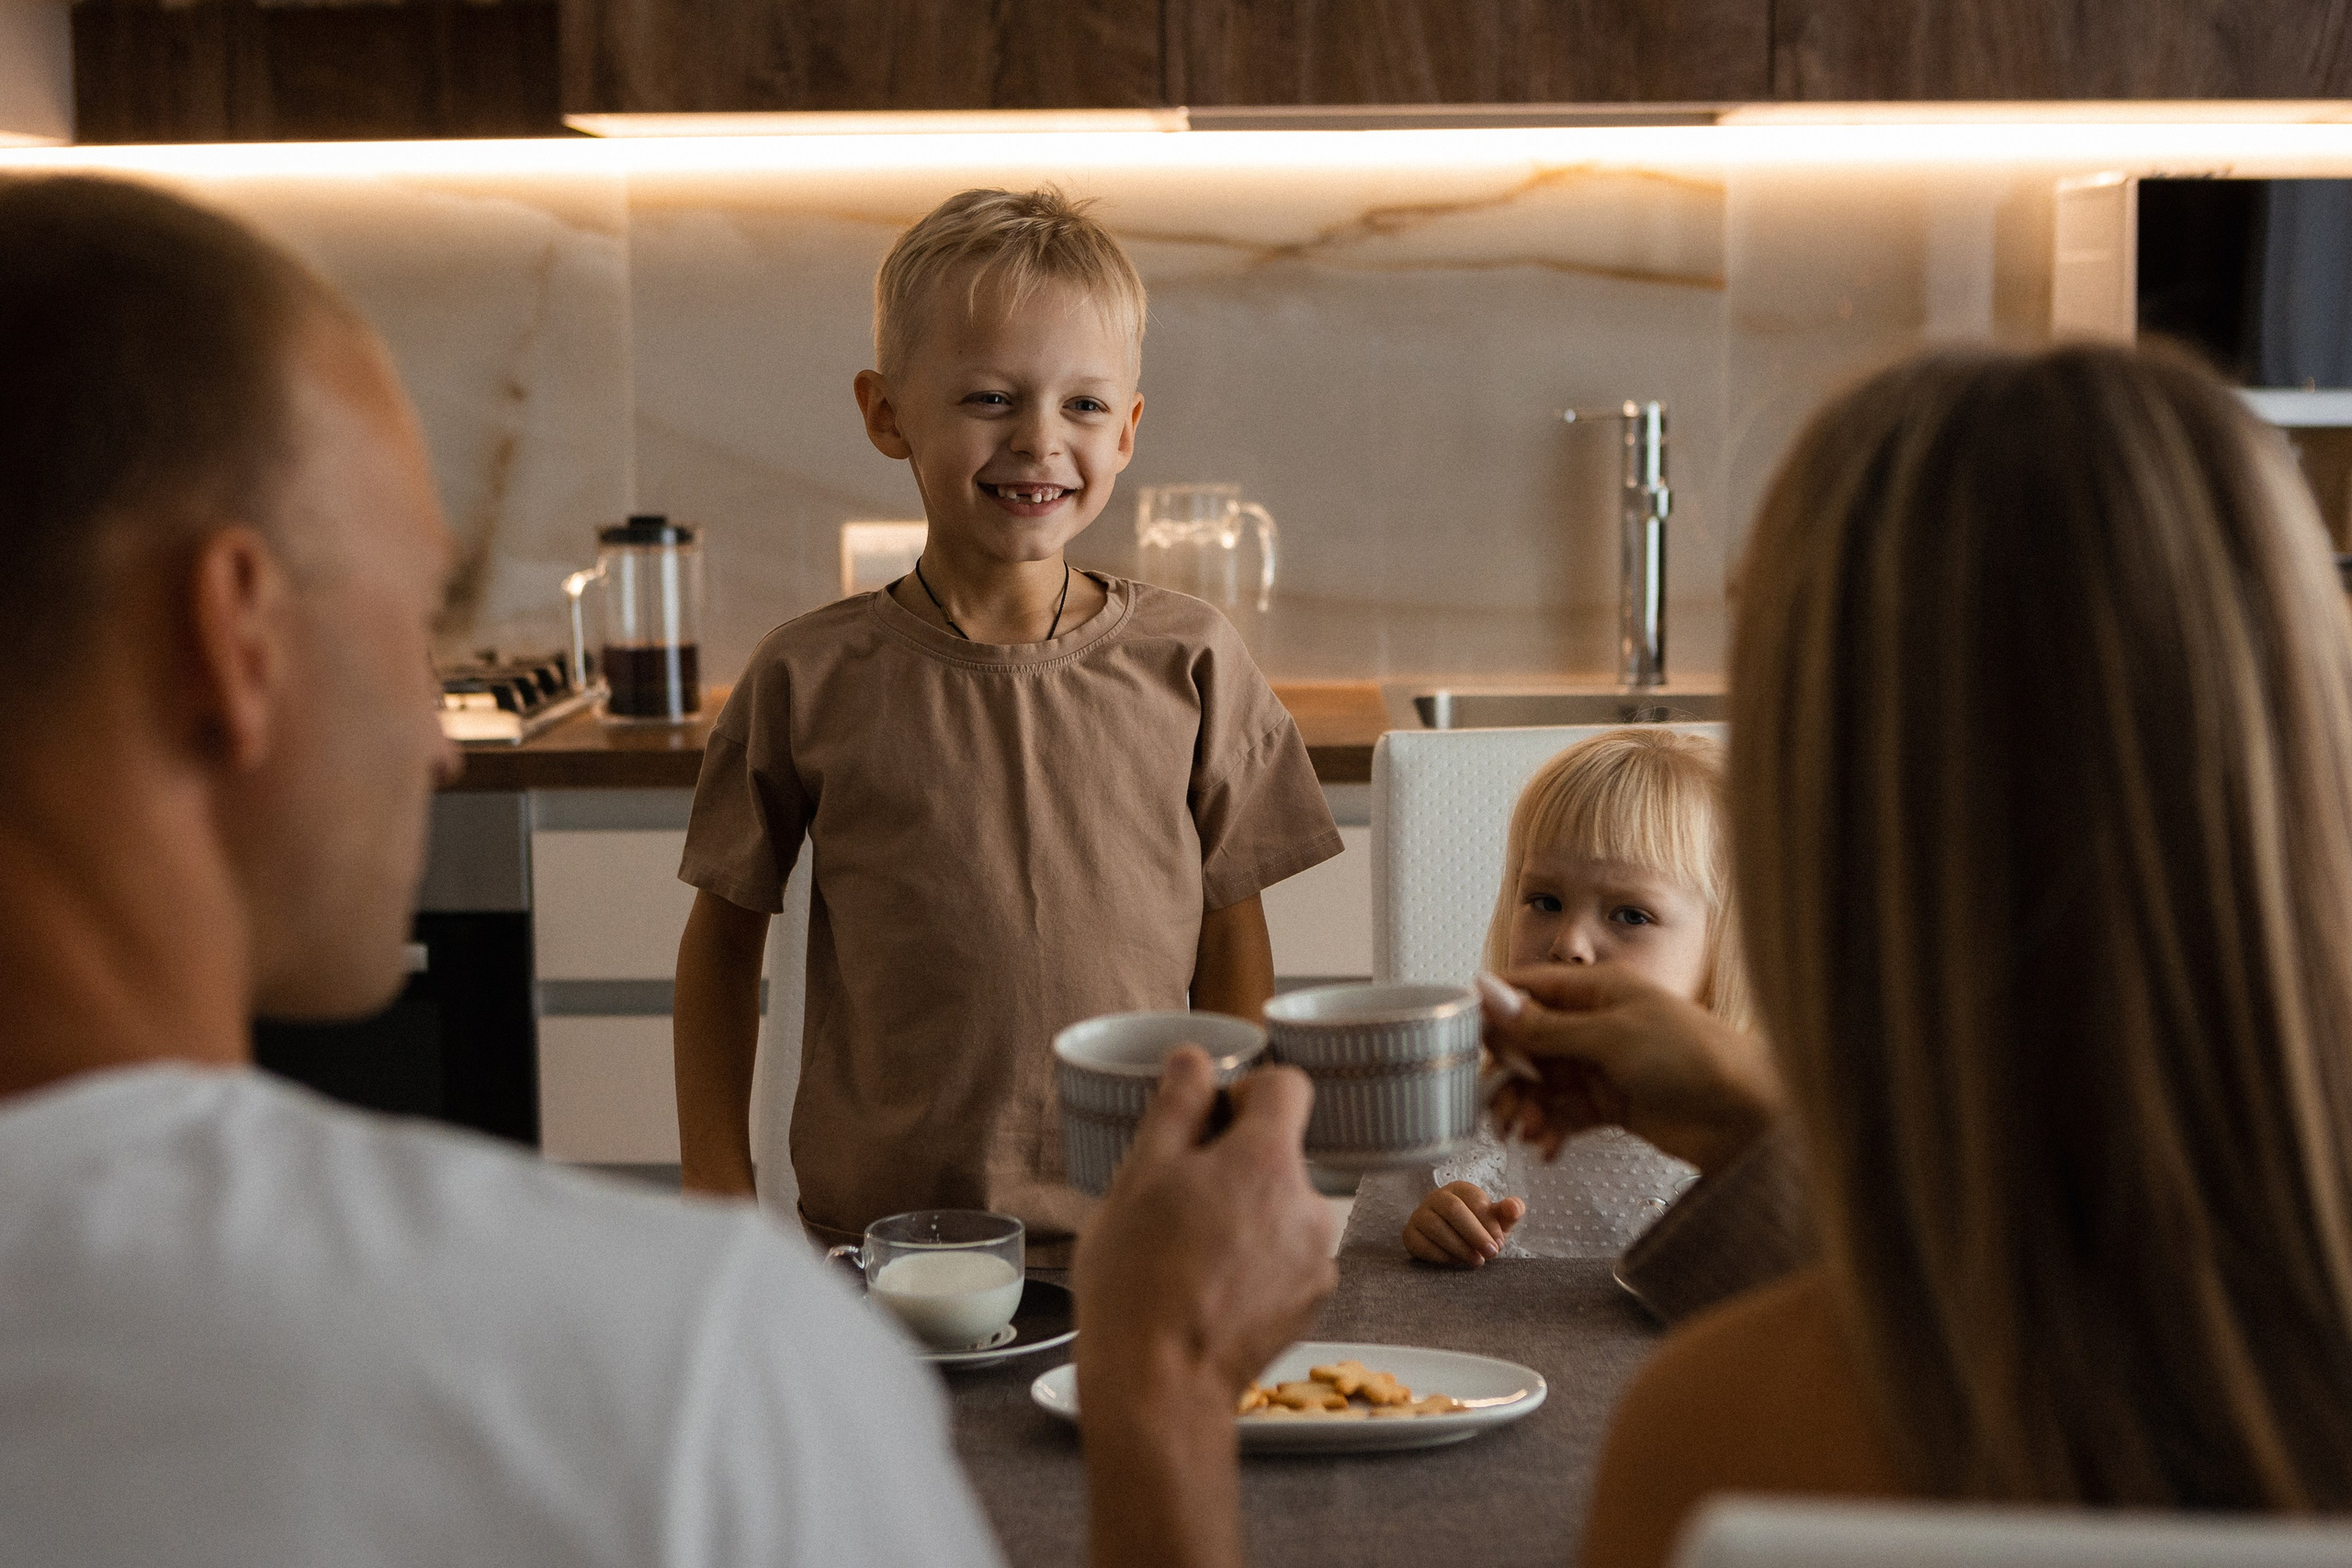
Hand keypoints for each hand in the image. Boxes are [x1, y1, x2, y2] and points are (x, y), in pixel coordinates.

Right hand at [1073, 1048, 1335, 1567]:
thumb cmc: (1138, 1280)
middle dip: (1234, 1161)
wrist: (1160, 1387)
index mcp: (1268, 1161)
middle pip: (1280, 1152)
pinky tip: (1209, 1286)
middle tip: (1175, 1199)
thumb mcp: (1140, 1175)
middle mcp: (1309, 1205)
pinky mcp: (1311, 1302)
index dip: (1245, 1091)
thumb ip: (1177, 1105)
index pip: (1288, 1085)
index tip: (1207, 1123)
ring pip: (1280, 1206)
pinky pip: (1286, 1254)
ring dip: (1244, 1212)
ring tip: (1186, 1251)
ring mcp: (1316, 1258)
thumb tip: (1194, 1057)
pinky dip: (1255, 1258)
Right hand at [1403, 1181, 1525, 1266]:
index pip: (1473, 1199)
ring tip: (1476, 1261)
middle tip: (1491, 1254)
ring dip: (1459, 1246)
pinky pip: (1421, 1243)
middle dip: (1474, 1233)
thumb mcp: (1498, 1221)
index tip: (1500, 1242)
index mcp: (1459, 1189)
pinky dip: (1440, 1255)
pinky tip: (1456, 1262)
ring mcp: (1419, 1215)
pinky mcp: (1409, 1234)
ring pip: (1435, 1227)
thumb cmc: (1480, 1228)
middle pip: (1452, 1209)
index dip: (1488, 1221)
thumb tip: (1514, 1207)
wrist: (1455, 1243)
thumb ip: (1510, 1212)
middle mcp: (1435, 1197)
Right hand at [1486, 964, 1783, 1175]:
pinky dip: (1551, 1129)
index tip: (1465, 1046)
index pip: (1526, 991)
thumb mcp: (1610, 1036)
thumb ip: (1545, 1024)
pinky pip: (1565, 1113)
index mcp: (1595, 991)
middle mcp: (1595, 1023)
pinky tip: (1547, 1146)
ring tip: (1523, 1132)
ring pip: (1542, 1083)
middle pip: (1527, 1043)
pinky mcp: (1613, 1103)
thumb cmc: (1693, 1057)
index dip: (1492, 1016)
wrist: (1750, 1115)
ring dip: (1526, 1108)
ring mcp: (1603, 1065)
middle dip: (1507, 1075)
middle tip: (1496, 1106)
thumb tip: (1487, 992)